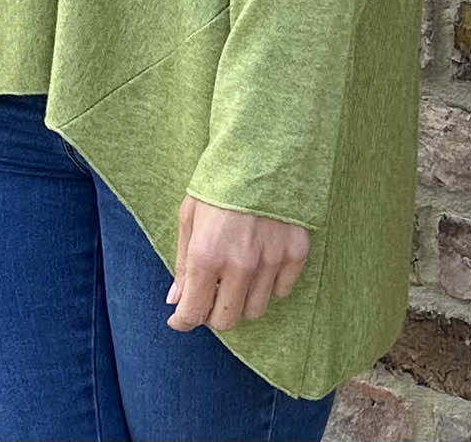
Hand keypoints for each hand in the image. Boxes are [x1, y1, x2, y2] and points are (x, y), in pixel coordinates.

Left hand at [165, 194, 308, 331]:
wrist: (262, 150)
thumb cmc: (219, 181)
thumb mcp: (189, 215)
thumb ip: (182, 263)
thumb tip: (175, 300)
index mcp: (207, 254)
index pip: (193, 312)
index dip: (183, 320)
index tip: (181, 317)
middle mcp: (240, 264)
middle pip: (226, 320)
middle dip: (213, 312)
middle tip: (211, 293)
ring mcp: (271, 260)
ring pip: (255, 310)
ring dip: (242, 300)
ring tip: (237, 273)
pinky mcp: (295, 253)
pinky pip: (282, 290)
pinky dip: (270, 284)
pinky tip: (261, 261)